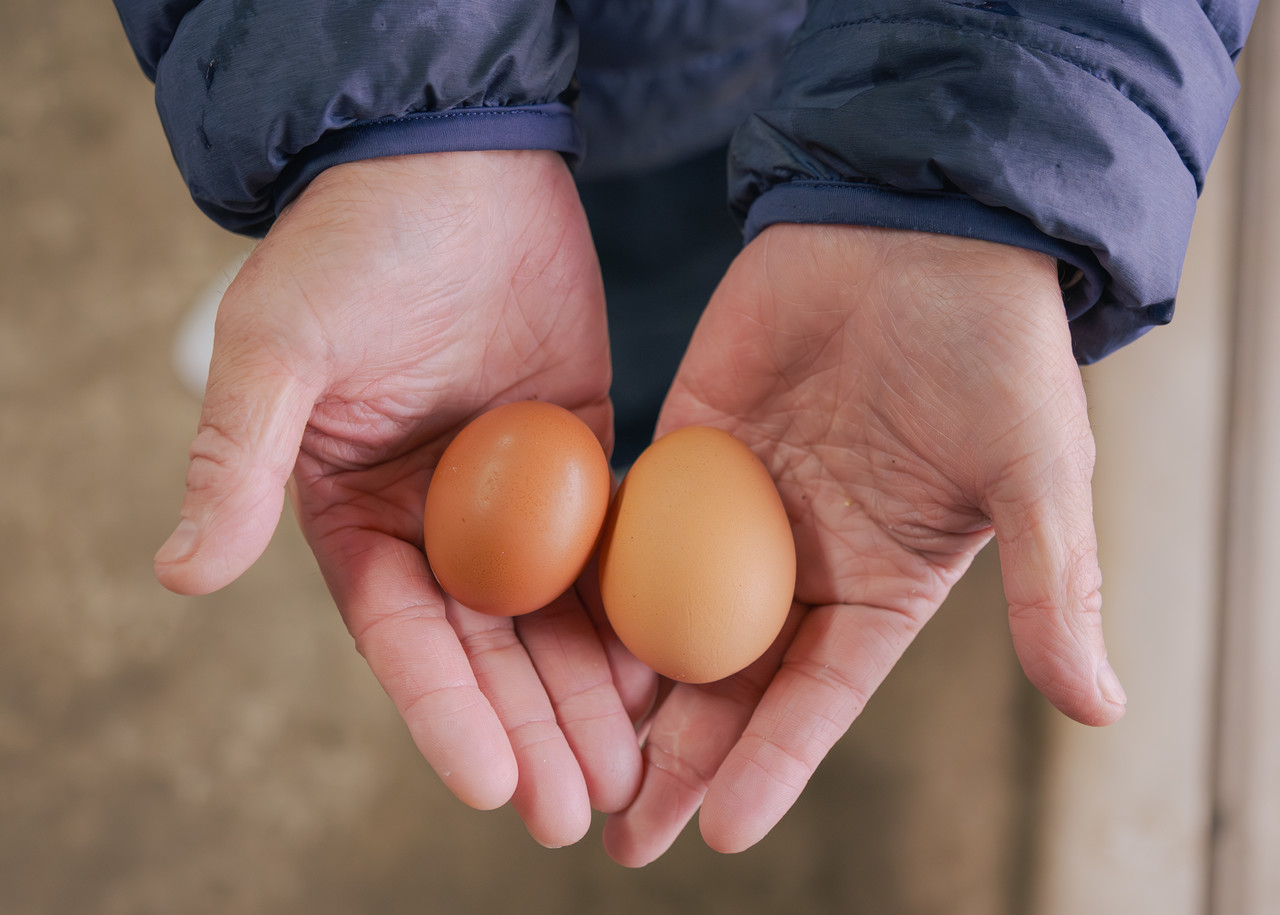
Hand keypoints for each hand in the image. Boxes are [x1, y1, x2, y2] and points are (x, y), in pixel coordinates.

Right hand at [154, 150, 648, 846]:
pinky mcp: (586, 455)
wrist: (453, 162)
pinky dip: (635, 608)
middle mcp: (439, 523)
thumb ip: (235, 460)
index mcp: (358, 515)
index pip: (402, 637)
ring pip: (555, 616)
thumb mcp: (278, 350)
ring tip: (632, 771)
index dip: (443, 715)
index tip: (489, 785)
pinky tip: (668, 671)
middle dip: (530, 732)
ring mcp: (519, 495)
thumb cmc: (352, 247)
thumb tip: (179, 574)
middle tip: (576, 811)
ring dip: (589, 696)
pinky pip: (614, 546)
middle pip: (488, 650)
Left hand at [603, 224, 1126, 865]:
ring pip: (668, 611)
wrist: (920, 227)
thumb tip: (1100, 709)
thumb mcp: (1036, 472)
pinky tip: (547, 625)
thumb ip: (1050, 586)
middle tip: (624, 833)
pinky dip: (594, 571)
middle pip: (730, 678)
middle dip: (681, 757)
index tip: (721, 832)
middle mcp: (802, 559)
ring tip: (575, 752)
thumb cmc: (995, 347)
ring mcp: (736, 504)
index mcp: (880, 583)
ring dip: (624, 683)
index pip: (818, 697)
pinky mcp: (686, 441)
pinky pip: (632, 517)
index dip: (772, 765)